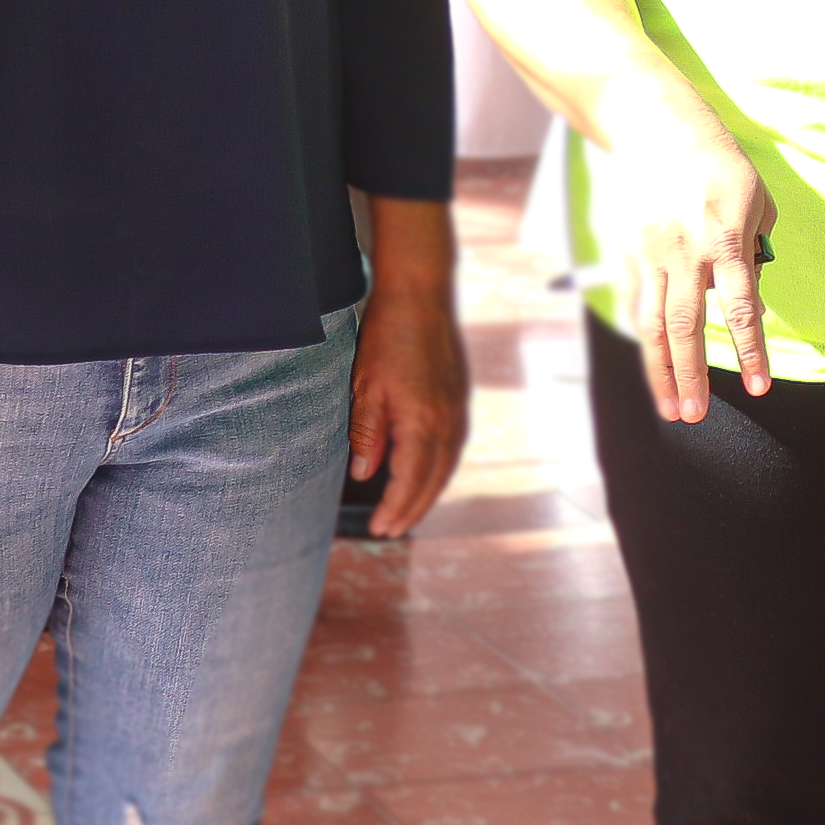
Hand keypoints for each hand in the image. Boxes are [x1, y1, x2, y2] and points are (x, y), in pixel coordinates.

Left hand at [348, 198, 467, 536]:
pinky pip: (453, 446)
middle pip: (433, 479)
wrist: (420, 293)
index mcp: (422, 419)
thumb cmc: (387, 335)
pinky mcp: (458, 397)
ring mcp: (457, 408)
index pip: (410, 479)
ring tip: (408, 511)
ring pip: (447, 465)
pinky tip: (428, 473)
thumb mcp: (367, 385)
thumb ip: (368, 433)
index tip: (380, 528)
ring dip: (429, 492)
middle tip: (391, 530)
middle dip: (412, 509)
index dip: (395, 507)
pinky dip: (440, 469)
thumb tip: (365, 474)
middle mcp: (446, 419)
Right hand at [592, 96, 775, 422]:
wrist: (657, 129)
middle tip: (697, 416)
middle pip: (686, 326)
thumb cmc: (720, 164)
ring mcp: (655, 256)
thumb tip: (750, 305)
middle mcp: (686, 254)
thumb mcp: (757, 202)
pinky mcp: (635, 253)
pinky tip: (654, 369)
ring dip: (662, 371)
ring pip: (654, 324)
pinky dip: (647, 340)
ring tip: (672, 410)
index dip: (750, 350)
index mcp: (725, 240)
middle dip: (691, 375)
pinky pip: (641, 305)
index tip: (759, 387)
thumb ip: (756, 256)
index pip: (741, 308)